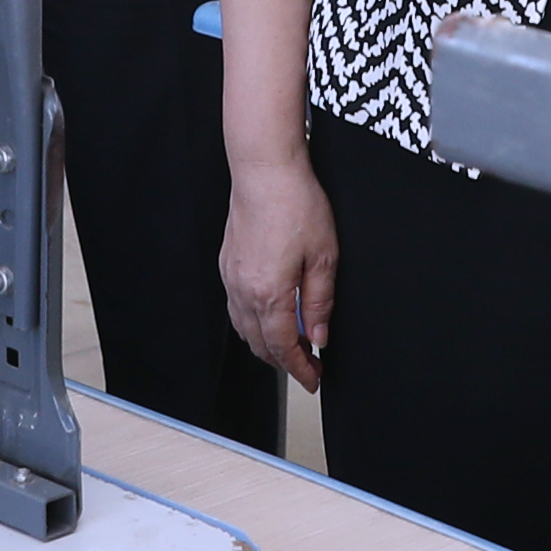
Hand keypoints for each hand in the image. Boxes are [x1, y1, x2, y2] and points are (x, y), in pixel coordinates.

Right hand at [221, 157, 338, 388]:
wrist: (265, 171)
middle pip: (260, 345)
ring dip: (266, 345)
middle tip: (308, 366)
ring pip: (244, 329)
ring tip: (291, 346)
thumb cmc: (296, 205)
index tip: (314, 380)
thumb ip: (320, 302)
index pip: (284, 347)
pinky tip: (268, 318)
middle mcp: (243, 291)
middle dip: (284, 362)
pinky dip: (252, 324)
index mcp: (269, 294)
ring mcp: (231, 278)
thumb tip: (319, 336)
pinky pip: (235, 309)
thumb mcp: (324, 257)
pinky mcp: (227, 265)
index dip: (301, 370)